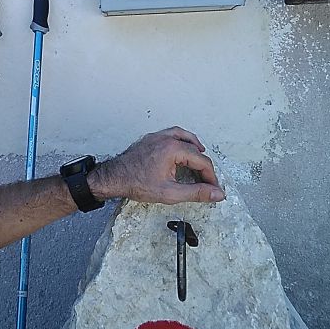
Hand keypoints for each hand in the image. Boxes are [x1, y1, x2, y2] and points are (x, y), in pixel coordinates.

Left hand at [89, 127, 224, 204]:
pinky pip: (172, 134)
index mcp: (173, 149)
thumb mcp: (170, 193)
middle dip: (204, 166)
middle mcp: (166, 138)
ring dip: (195, 149)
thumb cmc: (136, 183)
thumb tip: (216, 193)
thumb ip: (196, 193)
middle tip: (207, 182)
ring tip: (201, 162)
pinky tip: (182, 150)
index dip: (211, 177)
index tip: (214, 189)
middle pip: (195, 150)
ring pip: (184, 137)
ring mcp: (157, 137)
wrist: (114, 178)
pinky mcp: (150, 139)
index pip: (202, 161)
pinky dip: (181, 141)